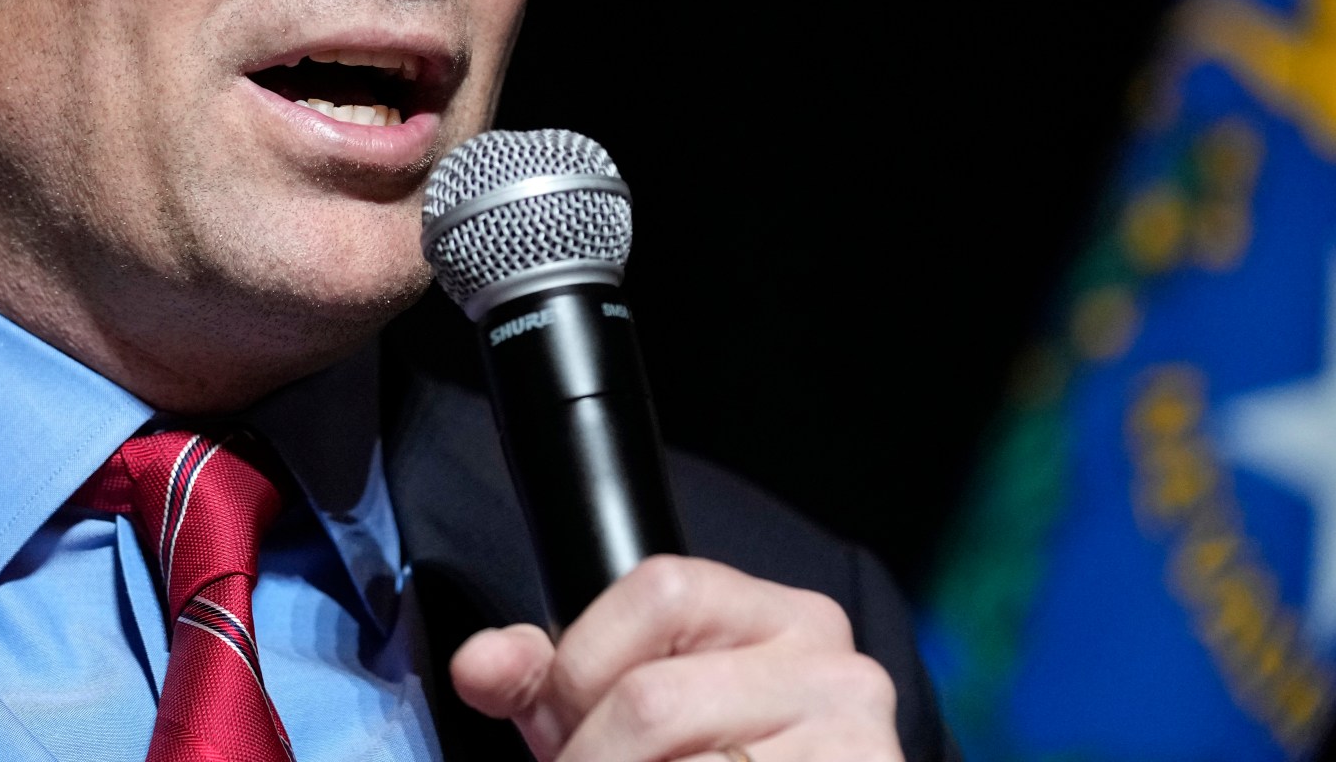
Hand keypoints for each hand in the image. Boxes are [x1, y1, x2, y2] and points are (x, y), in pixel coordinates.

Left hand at [451, 555, 901, 761]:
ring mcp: (858, 744)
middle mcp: (837, 669)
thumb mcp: (617, 707)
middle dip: (590, 757)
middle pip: (654, 699)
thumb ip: (546, 677)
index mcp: (784, 617)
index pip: (659, 589)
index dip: (582, 666)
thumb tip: (478, 663)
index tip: (568, 720)